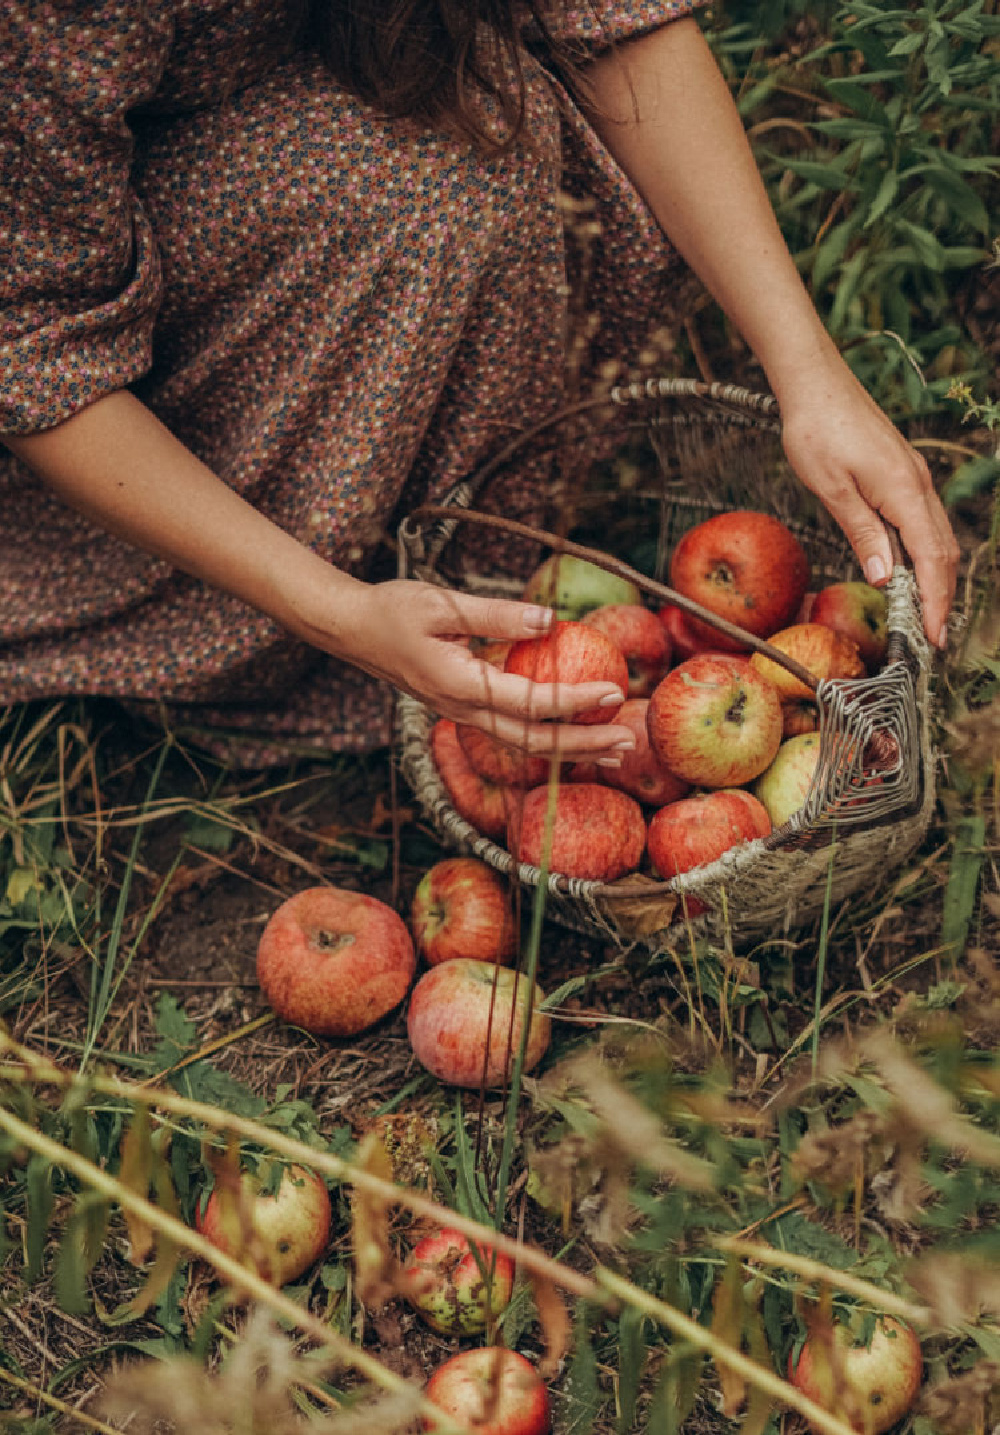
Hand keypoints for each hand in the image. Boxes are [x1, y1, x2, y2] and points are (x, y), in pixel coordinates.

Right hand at [333, 579, 636, 762]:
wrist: (351, 630)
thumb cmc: (393, 610)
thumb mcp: (443, 604)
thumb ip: (497, 614)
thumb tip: (550, 620)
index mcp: (459, 686)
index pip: (529, 703)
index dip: (575, 701)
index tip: (614, 692)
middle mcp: (462, 709)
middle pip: (532, 742)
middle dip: (583, 745)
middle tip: (629, 741)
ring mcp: (461, 714)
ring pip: (523, 743)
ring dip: (571, 749)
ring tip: (615, 749)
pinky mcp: (462, 708)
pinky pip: (512, 731)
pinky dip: (548, 737)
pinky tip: (574, 732)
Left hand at [777, 362, 958, 649]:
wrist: (815, 383)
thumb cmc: (815, 430)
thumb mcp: (832, 488)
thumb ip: (862, 532)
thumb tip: (884, 576)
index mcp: (903, 491)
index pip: (931, 559)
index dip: (936, 601)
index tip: (934, 637)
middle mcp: (918, 485)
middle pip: (943, 552)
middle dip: (941, 597)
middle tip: (932, 638)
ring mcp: (913, 478)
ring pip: (937, 537)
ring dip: (935, 577)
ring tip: (925, 614)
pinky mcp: (902, 473)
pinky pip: (924, 521)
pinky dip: (924, 553)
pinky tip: (909, 570)